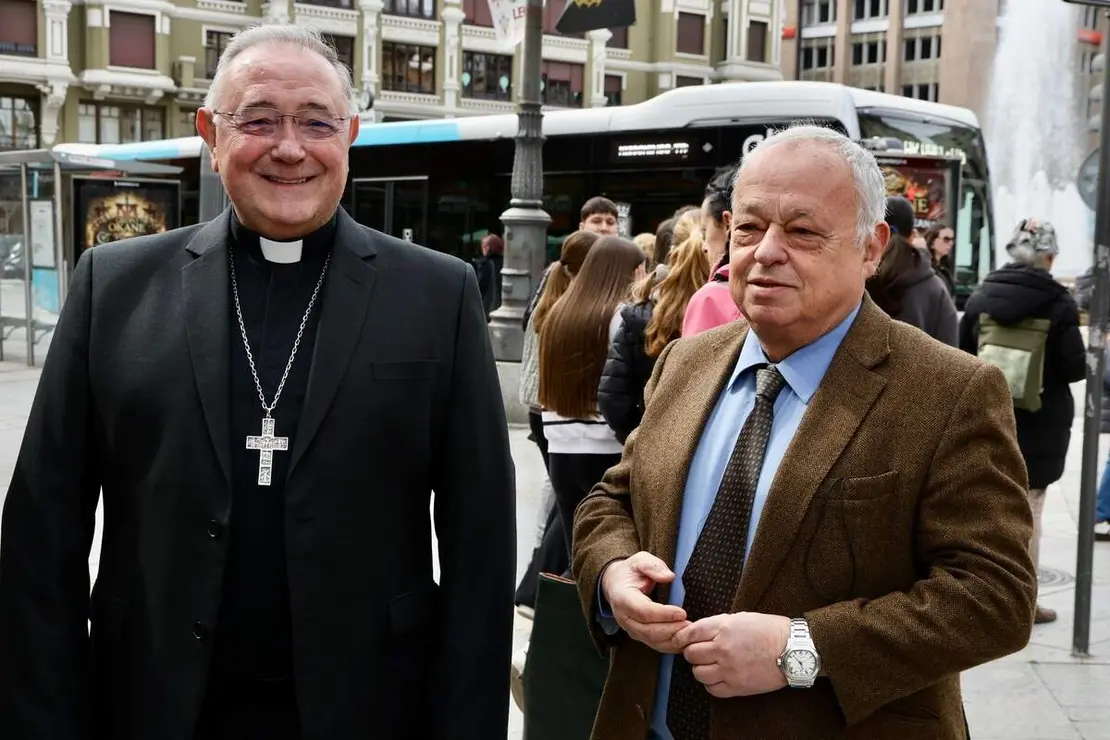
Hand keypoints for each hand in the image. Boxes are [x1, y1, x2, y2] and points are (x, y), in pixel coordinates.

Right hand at [601, 552, 689, 653]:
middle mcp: (624, 618)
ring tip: (691, 634)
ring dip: (673, 640)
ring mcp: (630, 629)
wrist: (616, 584)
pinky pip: (655, 645)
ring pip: (652, 641)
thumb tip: (668, 576)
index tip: (682, 613)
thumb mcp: (639, 560)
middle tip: (691, 626)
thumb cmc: (630, 572)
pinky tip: (684, 641)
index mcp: (622, 598)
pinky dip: (670, 646)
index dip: (663, 614)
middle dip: (671, 630)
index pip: (644, 611)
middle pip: (648, 630)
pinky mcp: (638, 635)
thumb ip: (652, 566)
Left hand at [674, 612, 790, 697]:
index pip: (690, 634)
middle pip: (691, 654)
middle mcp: (723, 649)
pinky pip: (712, 689)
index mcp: (724, 628)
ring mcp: (729, 669)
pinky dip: (711, 683)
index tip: (679, 640)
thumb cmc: (770, 630)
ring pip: (698, 673)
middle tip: (699, 652)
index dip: (681, 637)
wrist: (793, 650)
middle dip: (692, 652)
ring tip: (710, 664)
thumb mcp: (741, 618)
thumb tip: (698, 631)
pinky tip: (718, 676)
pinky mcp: (737, 686)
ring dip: (701, 668)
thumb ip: (718, 625)